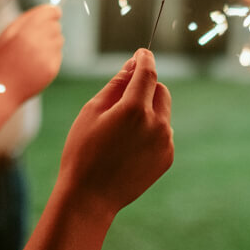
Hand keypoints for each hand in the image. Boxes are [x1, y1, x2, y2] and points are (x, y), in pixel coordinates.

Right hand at [0, 5, 62, 101]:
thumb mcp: (7, 33)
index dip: (52, 12)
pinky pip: (59, 54)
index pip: (50, 12)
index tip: (53, 13)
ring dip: (50, 42)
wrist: (2, 88)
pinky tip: (37, 61)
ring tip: (35, 51)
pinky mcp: (52, 69)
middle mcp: (37, 44)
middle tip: (36, 37)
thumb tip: (50, 8)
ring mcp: (46, 58)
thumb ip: (27, 18)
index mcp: (24, 32)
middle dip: (49, 28)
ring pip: (59, 39)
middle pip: (56, 25)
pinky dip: (51, 55)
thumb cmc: (3, 58)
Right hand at [58, 49, 173, 219]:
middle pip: (160, 90)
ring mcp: (164, 142)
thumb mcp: (91, 112)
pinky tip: (128, 147)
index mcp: (134, 109)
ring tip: (120, 130)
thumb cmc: (83, 151)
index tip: (142, 53)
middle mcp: (156, 124)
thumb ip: (115, 85)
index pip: (148, 72)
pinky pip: (162, 133)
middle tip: (124, 96)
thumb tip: (132, 64)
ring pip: (163, 112)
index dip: (145, 59)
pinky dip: (150, 130)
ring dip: (148, 110)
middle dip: (146, 86)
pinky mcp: (166, 157)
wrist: (90, 197)